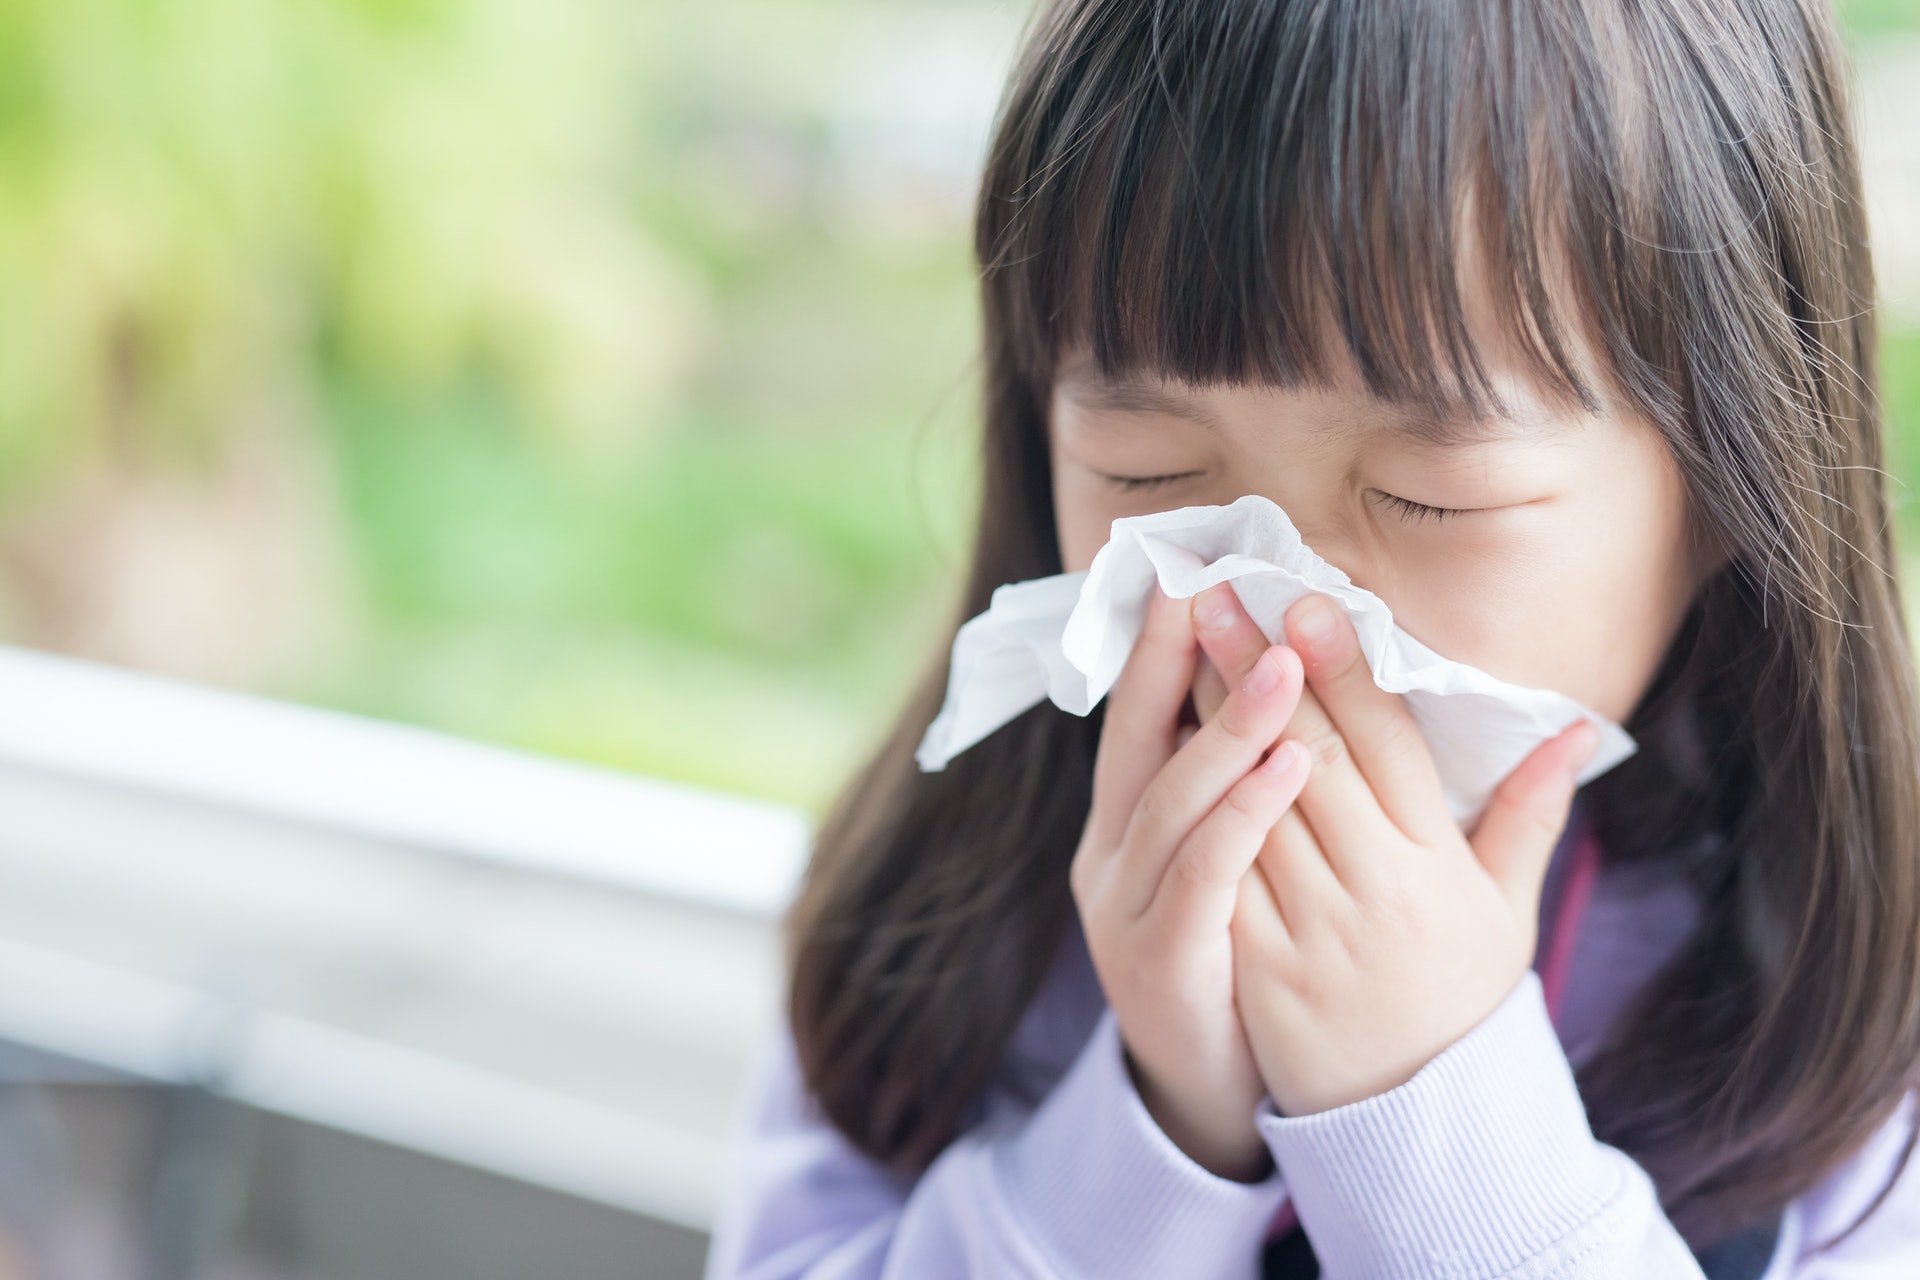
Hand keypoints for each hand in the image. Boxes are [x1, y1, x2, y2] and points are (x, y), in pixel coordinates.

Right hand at [1070, 584, 1311, 1178]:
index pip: (1137, 719)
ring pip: (1174, 803)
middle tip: (1221, 587)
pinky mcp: (1163, 962)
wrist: (1210, 1092)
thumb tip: (1267, 689)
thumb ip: (1228, 785)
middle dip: (1178, 662)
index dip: (1157, 646)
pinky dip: (1243, 817)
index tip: (1188, 568)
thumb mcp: (1219, 864)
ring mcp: (1127, 911)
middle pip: (1139, 742)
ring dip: (1229, 728)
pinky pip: (1204, 876)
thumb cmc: (1230, 959)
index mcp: (1125, 827)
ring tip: (1283, 666)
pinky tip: (1289, 769)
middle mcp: (1112, 858)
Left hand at [1184, 583, 1599, 1116]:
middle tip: (1220, 594)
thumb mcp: (1506, 910)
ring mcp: (1311, 932)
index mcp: (1436, 866)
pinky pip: (1219, 876)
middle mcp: (1375, 892)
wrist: (1414, 1122)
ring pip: (1252, 807)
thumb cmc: (1457, 999)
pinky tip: (1160, 749)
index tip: (1305, 602)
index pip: (1386, 748)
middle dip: (1261, 672)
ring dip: (1211, 723)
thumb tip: (1578, 727)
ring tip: (1178, 647)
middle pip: (1309, 761)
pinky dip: (1191, 812)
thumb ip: (1529, 813)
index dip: (1344, 671)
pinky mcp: (1258, 968)